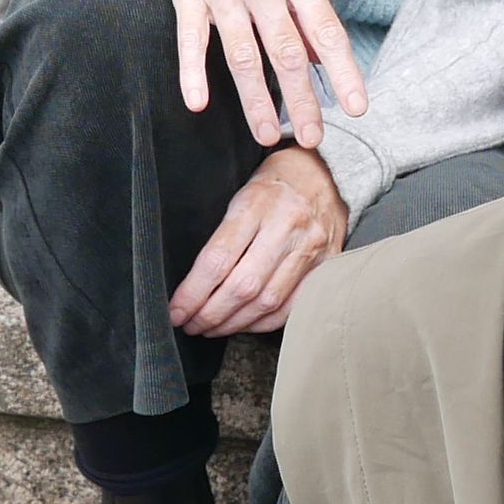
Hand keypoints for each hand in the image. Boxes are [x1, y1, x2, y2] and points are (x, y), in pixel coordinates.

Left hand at [174, 146, 350, 338]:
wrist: (327, 174)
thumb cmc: (275, 183)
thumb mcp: (241, 193)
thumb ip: (222, 234)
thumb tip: (192, 282)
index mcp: (257, 203)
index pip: (218, 259)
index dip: (192, 292)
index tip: (176, 310)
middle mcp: (286, 227)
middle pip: (242, 287)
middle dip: (210, 314)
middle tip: (190, 324)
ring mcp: (310, 249)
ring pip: (267, 302)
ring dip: (233, 324)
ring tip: (211, 328)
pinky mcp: (326, 265)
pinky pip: (292, 307)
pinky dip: (263, 323)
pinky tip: (244, 324)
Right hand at [175, 0, 367, 151]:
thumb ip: (307, 8)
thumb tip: (321, 57)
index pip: (326, 31)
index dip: (344, 71)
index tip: (357, 107)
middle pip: (286, 52)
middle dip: (301, 100)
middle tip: (312, 137)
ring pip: (243, 55)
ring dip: (256, 100)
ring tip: (266, 135)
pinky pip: (192, 39)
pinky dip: (193, 73)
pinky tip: (199, 103)